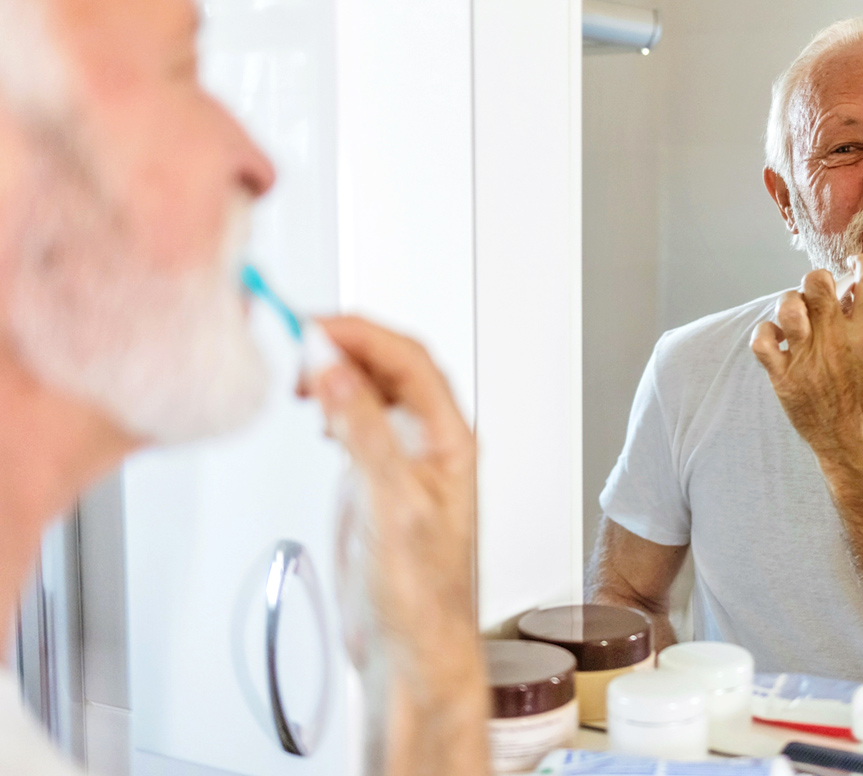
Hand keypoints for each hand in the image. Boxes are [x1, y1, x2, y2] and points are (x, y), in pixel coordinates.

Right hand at [309, 316, 476, 664]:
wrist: (410, 650)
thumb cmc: (423, 596)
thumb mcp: (392, 505)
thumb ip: (364, 434)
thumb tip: (337, 373)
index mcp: (449, 441)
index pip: (409, 360)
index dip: (362, 334)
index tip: (314, 327)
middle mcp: (430, 445)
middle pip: (392, 367)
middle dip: (346, 345)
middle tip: (298, 344)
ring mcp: (403, 462)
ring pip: (373, 393)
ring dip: (337, 372)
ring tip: (301, 372)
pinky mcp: (376, 483)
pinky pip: (357, 424)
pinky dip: (332, 406)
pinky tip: (315, 411)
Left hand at [751, 255, 862, 475]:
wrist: (862, 451)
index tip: (857, 266)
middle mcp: (836, 340)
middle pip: (817, 282)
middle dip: (819, 281)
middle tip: (822, 294)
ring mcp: (807, 358)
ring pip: (787, 304)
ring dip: (792, 303)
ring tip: (799, 316)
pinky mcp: (784, 377)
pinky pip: (761, 340)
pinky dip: (766, 333)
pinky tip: (779, 339)